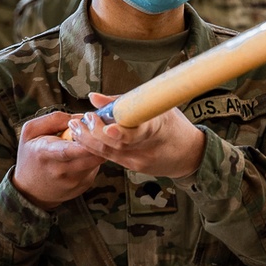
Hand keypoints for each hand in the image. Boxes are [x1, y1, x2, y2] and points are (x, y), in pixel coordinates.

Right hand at [12, 112, 104, 209]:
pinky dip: (96, 157)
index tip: (96, 130)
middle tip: (103, 127)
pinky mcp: (84, 184)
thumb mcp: (31, 132)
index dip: (86, 141)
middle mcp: (61, 170)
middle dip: (102, 139)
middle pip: (92, 155)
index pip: (68, 150)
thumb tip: (82, 116)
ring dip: (100, 147)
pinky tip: (86, 153)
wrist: (30, 190)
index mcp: (45, 153)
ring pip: (98, 159)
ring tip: (92, 138)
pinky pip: (97, 166)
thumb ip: (55, 119)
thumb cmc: (31, 156)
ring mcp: (74, 180)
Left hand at [68, 92, 204, 178]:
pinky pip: (109, 156)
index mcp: (159, 128)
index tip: (108, 127)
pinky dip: (94, 146)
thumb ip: (124, 102)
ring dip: (88, 139)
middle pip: (116, 143)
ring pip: (108, 151)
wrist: (190, 155)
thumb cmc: (175, 126)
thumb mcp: (159, 107)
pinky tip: (83, 137)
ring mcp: (138, 160)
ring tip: (76, 127)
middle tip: (84, 119)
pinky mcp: (132, 167)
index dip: (122, 131)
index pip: (139, 132)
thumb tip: (94, 98)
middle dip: (95, 131)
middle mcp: (147, 147)